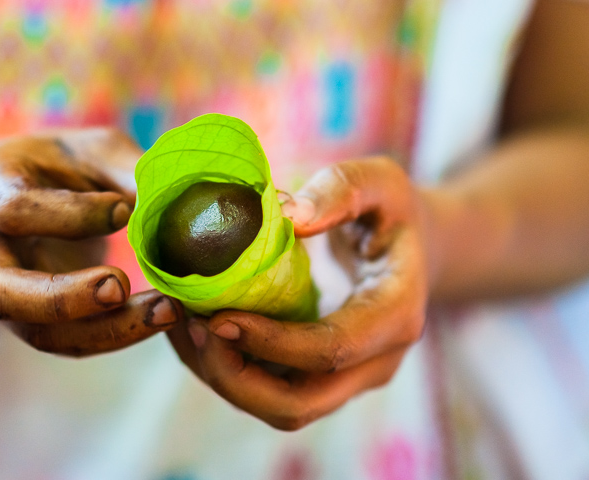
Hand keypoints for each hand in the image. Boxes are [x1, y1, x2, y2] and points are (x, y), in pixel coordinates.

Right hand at [0, 128, 181, 356]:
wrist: (35, 193)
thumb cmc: (67, 164)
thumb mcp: (94, 150)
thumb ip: (126, 172)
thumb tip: (172, 206)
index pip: (13, 209)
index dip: (70, 214)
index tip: (124, 209)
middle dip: (61, 297)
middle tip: (121, 286)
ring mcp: (2, 292)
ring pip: (36, 331)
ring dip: (104, 329)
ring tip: (166, 311)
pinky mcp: (33, 320)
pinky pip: (69, 342)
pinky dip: (117, 335)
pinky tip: (160, 317)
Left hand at [168, 157, 428, 429]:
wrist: (408, 248)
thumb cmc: (390, 211)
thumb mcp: (379, 183)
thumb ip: (340, 191)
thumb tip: (291, 215)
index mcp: (395, 316)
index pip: (331, 350)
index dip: (271, 342)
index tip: (218, 315)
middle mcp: (373, 363)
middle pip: (297, 404)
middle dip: (233, 376)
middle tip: (190, 324)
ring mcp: (345, 378)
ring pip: (274, 406)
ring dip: (219, 374)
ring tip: (179, 320)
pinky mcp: (316, 377)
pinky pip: (264, 392)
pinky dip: (220, 367)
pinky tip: (188, 325)